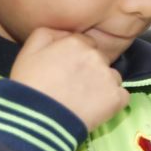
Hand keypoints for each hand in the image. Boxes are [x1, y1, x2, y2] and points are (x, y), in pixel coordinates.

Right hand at [10, 28, 128, 130]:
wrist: (39, 118)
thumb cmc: (30, 85)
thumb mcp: (28, 50)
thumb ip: (47, 34)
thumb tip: (65, 33)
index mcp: (76, 43)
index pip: (85, 43)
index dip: (77, 56)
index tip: (68, 69)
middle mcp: (96, 57)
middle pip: (100, 59)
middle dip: (90, 69)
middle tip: (74, 85)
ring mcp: (109, 77)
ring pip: (112, 77)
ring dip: (103, 84)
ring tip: (84, 98)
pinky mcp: (117, 98)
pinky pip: (121, 95)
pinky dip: (112, 101)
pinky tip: (96, 107)